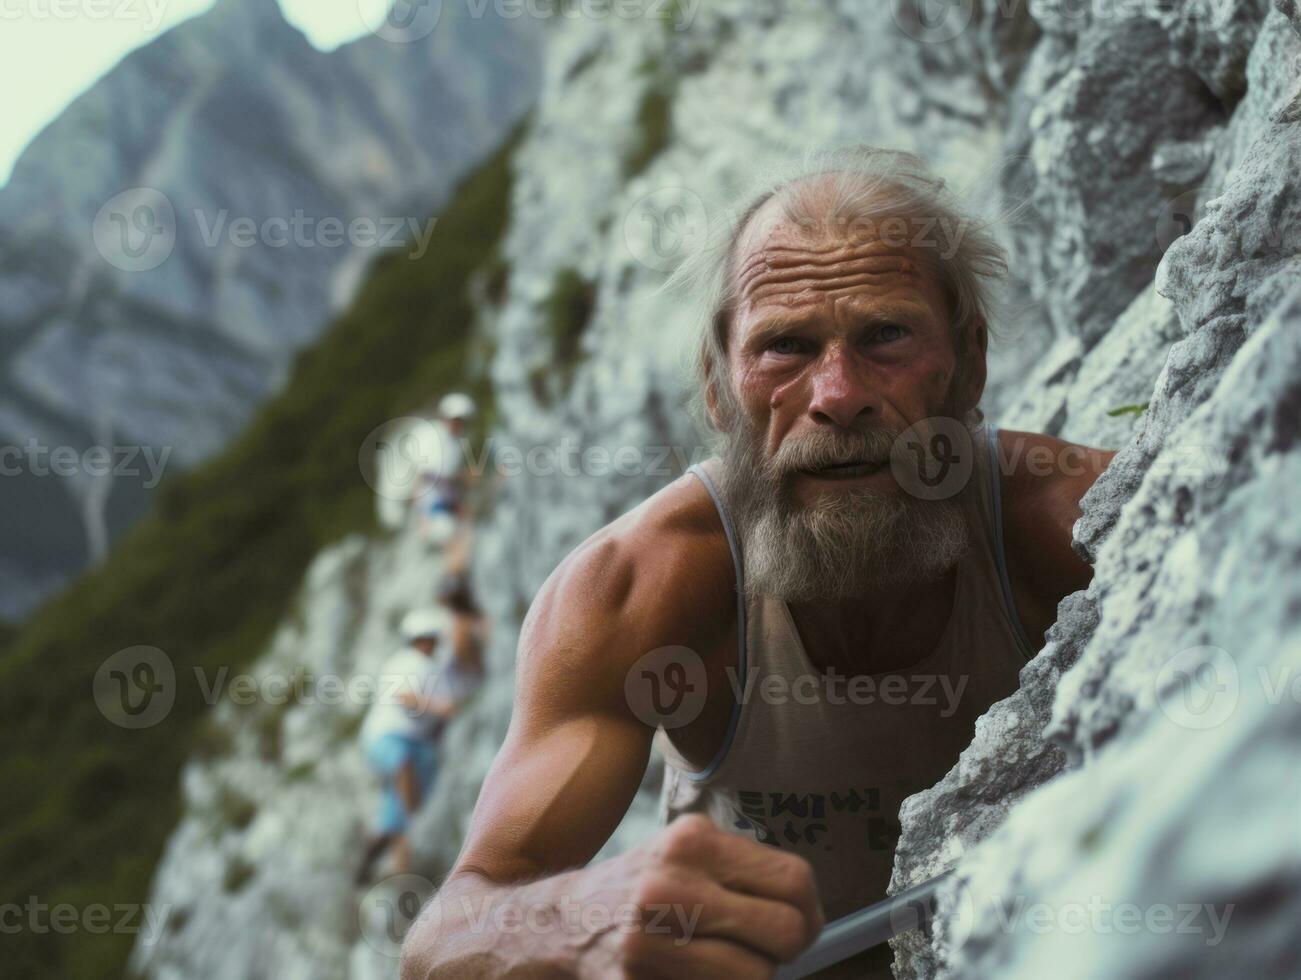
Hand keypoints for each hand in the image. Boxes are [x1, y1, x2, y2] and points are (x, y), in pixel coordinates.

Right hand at [568, 814, 823, 976]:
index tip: (798, 925)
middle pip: (785, 931)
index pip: (794, 880)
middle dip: (784, 952)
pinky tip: (686, 978)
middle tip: (761, 953)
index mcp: (692, 841)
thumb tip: (808, 914)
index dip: (809, 911)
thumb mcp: (686, 855)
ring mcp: (649, 940)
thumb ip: (745, 871)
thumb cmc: (642, 891)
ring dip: (748, 979)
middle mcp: (670, 884)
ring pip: (756, 976)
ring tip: (716, 967)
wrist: (561, 926)